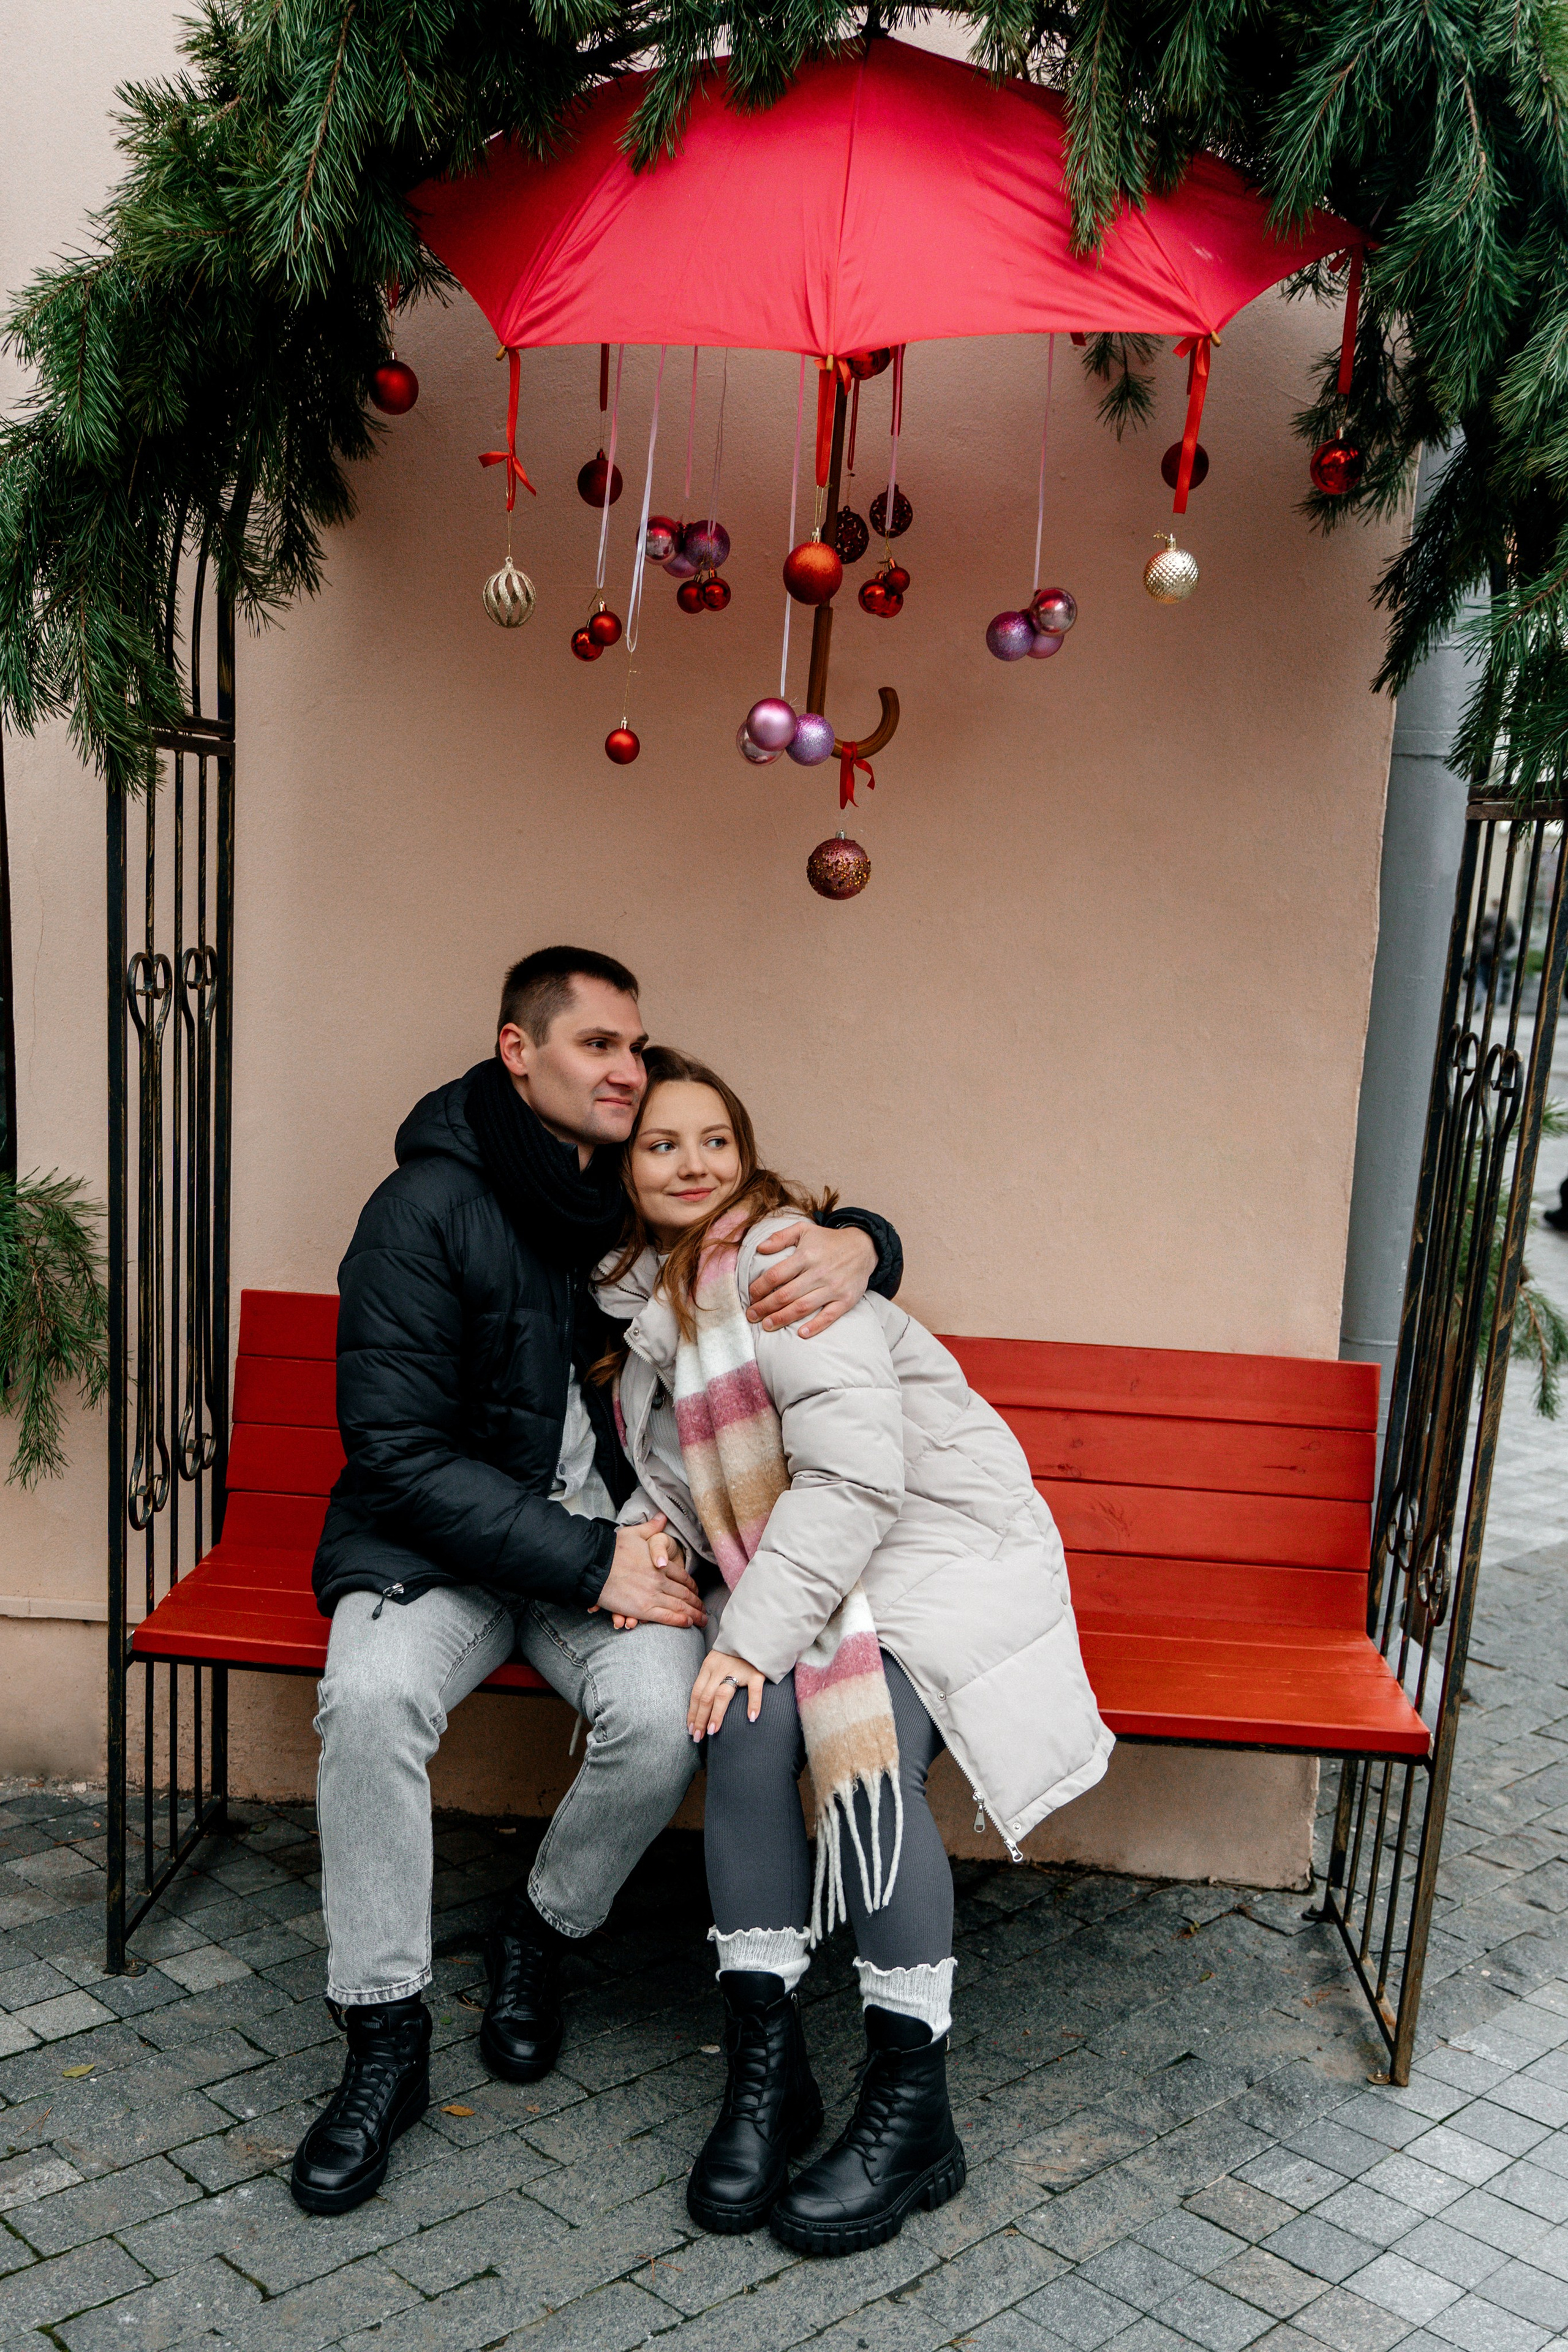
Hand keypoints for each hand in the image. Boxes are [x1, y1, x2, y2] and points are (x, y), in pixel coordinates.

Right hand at [594, 1517, 705, 1630]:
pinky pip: (666, 1616)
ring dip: (693, 1614)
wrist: (595, 1565)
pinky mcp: (643, 1608)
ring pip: (679, 1606)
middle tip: (704, 1610)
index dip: (692, 1585)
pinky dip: (679, 1621)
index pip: (682, 1576)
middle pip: (684, 1593)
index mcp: (660, 1563)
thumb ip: (651, 1528)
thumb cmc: (612, 1549)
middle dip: (696, 1603)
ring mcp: (653, 1595)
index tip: (697, 1591)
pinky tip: (688, 1623)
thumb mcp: (634, 1533)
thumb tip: (662, 1518)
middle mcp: (660, 1580)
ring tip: (702, 1619)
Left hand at [688, 1648, 765, 1740]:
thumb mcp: (717, 1660)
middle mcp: (720, 1668)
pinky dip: (753, 1704)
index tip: (690, 1728)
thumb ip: (711, 1678)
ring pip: (723, 1695)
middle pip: (706, 1697)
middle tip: (697, 1737)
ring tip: (712, 1731)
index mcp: (708, 1666)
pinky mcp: (756, 1671)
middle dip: (700, 1719)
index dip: (692, 1712)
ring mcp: (738, 1669)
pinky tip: (751, 1718)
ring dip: (716, 1715)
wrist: (755, 1631)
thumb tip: (703, 1703)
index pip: (696, 1692)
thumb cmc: (735, 1651)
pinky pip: (754, 1689)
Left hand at [746, 1220, 875, 1337]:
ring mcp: (833, 1287)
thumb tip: (759, 1248)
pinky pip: (829, 1316)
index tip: (750, 1296)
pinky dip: (815, 1326)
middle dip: (765, 1307)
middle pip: (785, 1294)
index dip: (759, 1288)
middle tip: (751, 1316)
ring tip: (766, 1326)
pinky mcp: (846, 1300)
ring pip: (803, 1307)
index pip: (775, 1275)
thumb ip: (780, 1237)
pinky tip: (801, 1334)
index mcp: (806, 1255)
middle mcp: (819, 1272)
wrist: (864, 1247)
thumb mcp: (804, 1230)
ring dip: (782, 1318)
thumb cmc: (828, 1240)